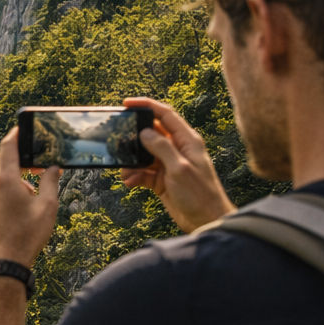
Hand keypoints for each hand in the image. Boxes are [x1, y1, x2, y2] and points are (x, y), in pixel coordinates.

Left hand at [0, 128, 60, 267]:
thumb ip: (51, 181)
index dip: (16, 134)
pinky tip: (20, 199)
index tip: (24, 128)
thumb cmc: (28, 234)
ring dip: (14, 174)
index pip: (8, 147)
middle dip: (19, 157)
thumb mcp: (47, 205)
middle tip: (36, 161)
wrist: (6, 261)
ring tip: (32, 186)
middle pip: (3, 160)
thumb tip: (53, 168)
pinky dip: (6, 187)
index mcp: (5, 179)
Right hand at [120, 97, 234, 231]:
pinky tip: (131, 183)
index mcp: (187, 141)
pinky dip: (135, 176)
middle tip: (118, 142)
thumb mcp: (179, 169)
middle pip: (151, 135)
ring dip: (132, 163)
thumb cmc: (199, 194)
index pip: (166, 115)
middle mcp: (178, 149)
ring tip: (126, 172)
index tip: (127, 103)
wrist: (205, 221)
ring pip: (144, 155)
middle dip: (134, 139)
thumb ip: (162, 148)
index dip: (147, 106)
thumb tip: (145, 132)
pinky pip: (143, 172)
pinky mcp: (162, 180)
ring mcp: (169, 165)